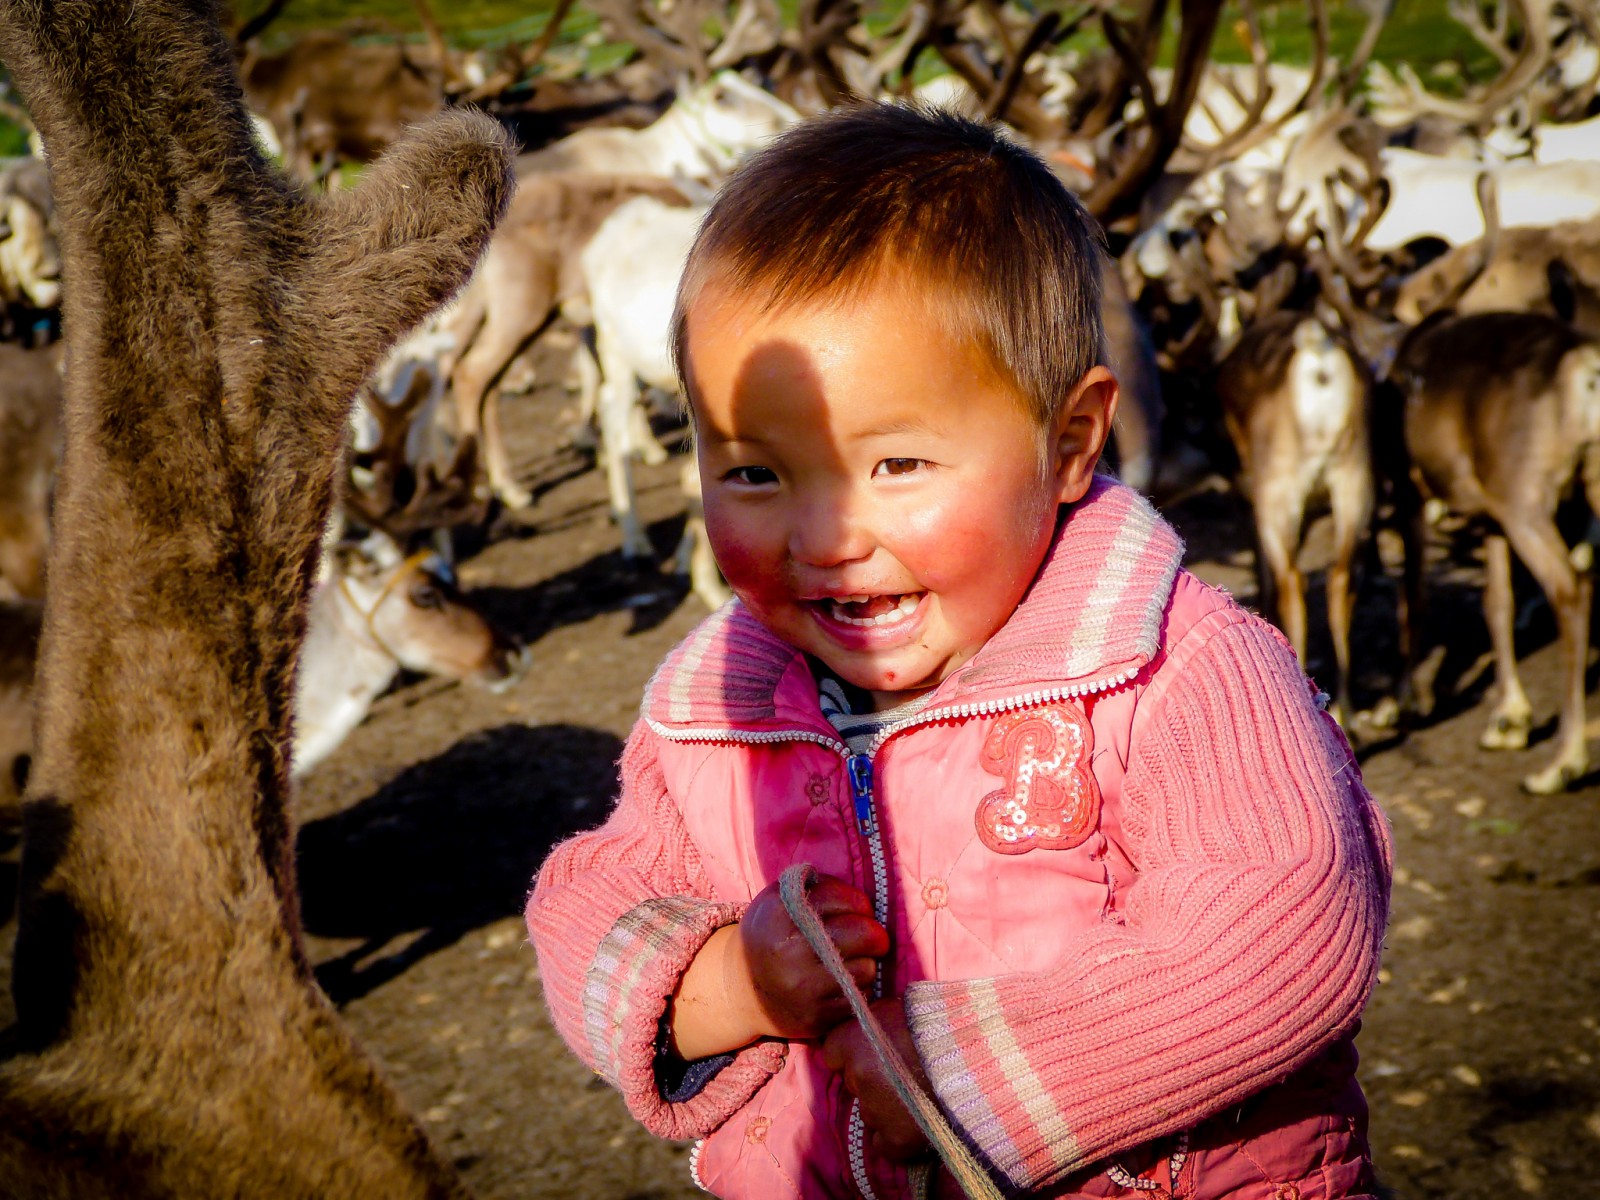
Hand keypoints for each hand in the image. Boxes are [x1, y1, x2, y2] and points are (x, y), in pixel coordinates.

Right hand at [739, 873, 887, 1039]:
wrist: (741, 990)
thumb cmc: (768, 937)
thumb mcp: (776, 901)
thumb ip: (811, 887)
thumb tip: (856, 893)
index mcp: (780, 914)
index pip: (841, 898)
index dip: (858, 901)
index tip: (860, 909)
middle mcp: (790, 950)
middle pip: (862, 933)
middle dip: (874, 932)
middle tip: (872, 936)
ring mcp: (803, 987)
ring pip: (866, 968)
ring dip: (867, 962)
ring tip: (852, 960)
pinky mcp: (816, 1015)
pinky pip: (858, 996)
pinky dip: (857, 987)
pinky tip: (843, 981)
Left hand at [822, 998, 932, 1162]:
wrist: (980, 1056)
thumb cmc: (941, 1023)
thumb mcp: (900, 1009)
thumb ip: (875, 1022)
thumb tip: (865, 1027)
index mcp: (853, 1038)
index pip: (833, 1053)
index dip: (853, 1053)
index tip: (873, 1052)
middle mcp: (858, 1074)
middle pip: (854, 1082)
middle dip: (873, 1079)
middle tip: (904, 1073)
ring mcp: (875, 1109)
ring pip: (870, 1113)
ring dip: (887, 1107)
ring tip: (920, 1094)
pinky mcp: (896, 1140)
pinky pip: (885, 1144)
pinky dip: (898, 1138)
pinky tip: (919, 1121)